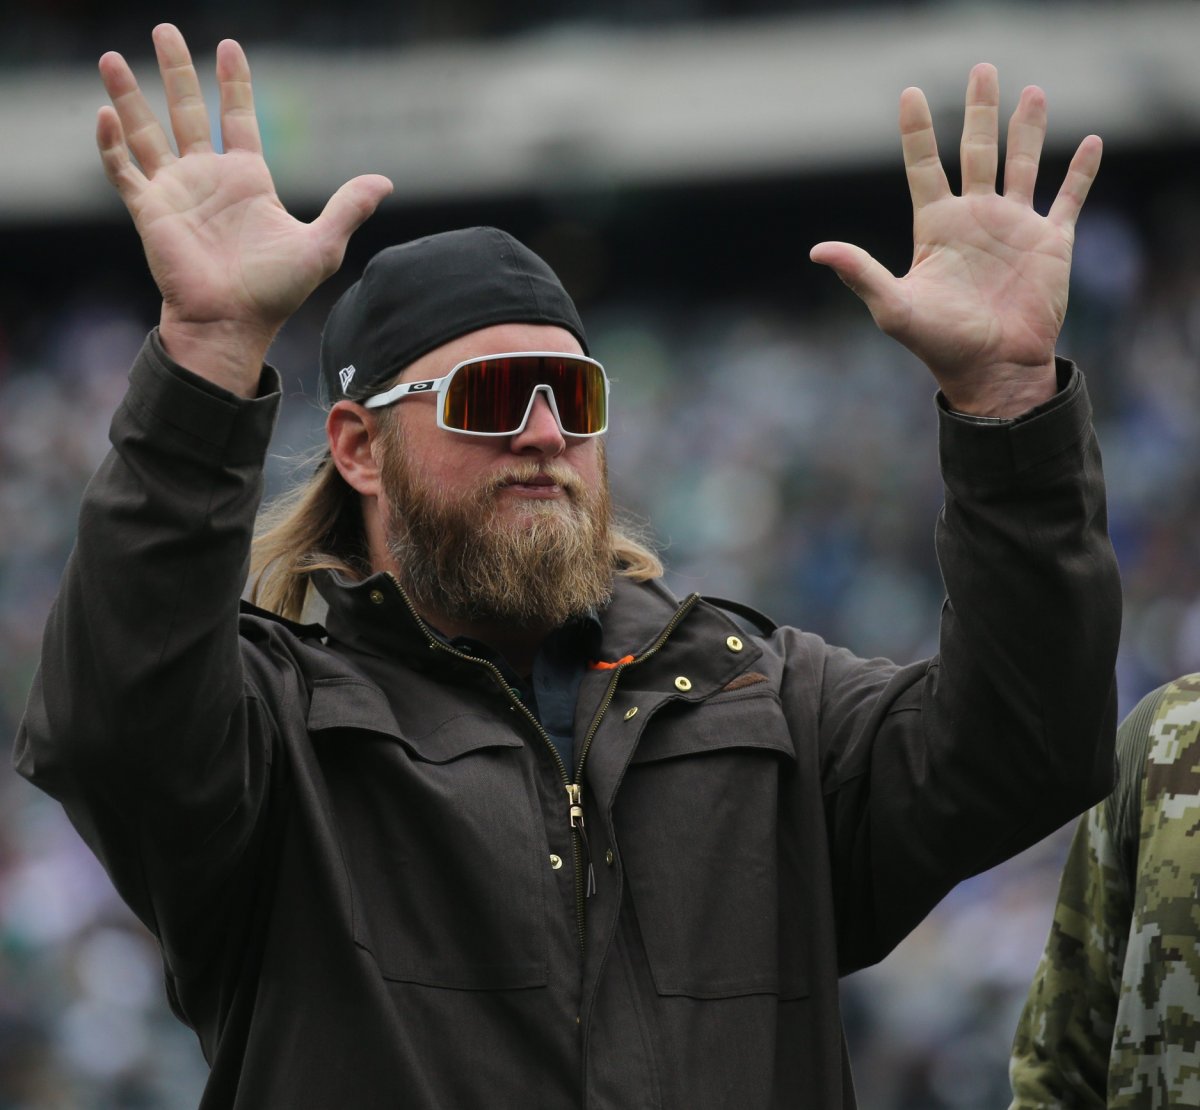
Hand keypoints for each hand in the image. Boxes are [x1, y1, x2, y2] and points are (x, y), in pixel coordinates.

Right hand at [96, 24, 392, 395]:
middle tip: (165, 29)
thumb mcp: (322, 245)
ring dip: (128, 94)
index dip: (234, 83)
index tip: (228, 46)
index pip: (238, 118)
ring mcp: (176, 192)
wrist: (233, 322)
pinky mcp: (149, 211)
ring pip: (146, 131)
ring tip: (112, 55)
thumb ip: (348, 208)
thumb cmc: (275, 291)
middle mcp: (208, 178)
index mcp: (248, 180)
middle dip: (176, 71)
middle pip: (187, 111)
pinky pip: (123, 170)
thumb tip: (385, 182)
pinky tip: (103, 113)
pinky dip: (111, 144)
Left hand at [810, 63, 1101, 417]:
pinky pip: (1068, 198)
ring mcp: (1014, 228)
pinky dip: (1080, 172)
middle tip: (982, 68)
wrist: (993, 370)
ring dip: (1028, 129)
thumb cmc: (940, 344)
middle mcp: (974, 219)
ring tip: (1031, 92)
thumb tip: (816, 249)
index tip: (910, 93)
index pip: (924, 167)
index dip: (917, 131)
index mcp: (937, 227)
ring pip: (1023, 164)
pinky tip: (1091, 142)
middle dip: (980, 111)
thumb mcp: (895, 307)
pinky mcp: (1050, 243)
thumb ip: (861, 273)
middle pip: (976, 151)